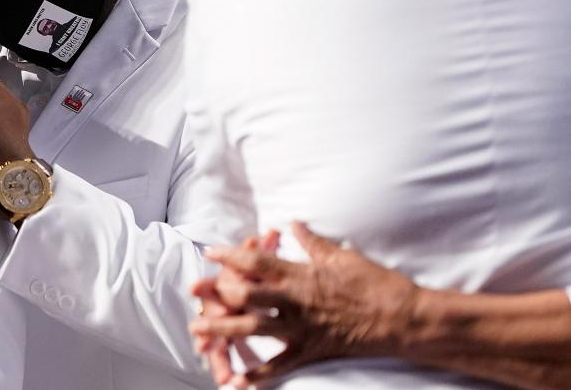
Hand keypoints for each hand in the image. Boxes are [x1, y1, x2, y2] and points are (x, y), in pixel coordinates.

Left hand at [190, 222, 419, 388]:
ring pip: (253, 329)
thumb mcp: (341, 256)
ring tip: (198, 330)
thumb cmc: (375, 283)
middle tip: (193, 290)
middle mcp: (294, 301)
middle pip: (246, 294)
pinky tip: (236, 382)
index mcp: (300, 274)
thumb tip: (293, 223)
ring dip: (222, 330)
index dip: (231, 255)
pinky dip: (257, 375)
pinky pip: (279, 366)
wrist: (403, 319)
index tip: (210, 252)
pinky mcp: (311, 350)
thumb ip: (311, 242)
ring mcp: (301, 328)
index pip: (257, 261)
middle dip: (216, 292)